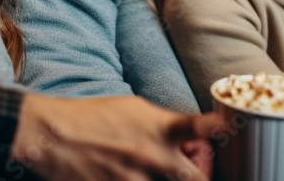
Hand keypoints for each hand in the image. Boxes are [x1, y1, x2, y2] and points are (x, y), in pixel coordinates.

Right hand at [13, 93, 223, 180]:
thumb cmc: (92, 117)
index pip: (198, 128)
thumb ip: (163, 126)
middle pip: (194, 179)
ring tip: (137, 168)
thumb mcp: (132, 110)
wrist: (51, 133)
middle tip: (196, 174)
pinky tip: (119, 174)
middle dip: (199, 178)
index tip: (233, 129)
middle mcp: (151, 155)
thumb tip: (187, 140)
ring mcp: (132, 179)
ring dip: (159, 179)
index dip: (220, 130)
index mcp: (158, 128)